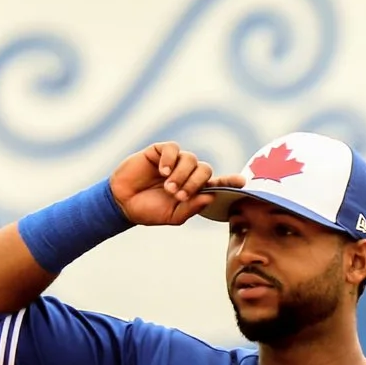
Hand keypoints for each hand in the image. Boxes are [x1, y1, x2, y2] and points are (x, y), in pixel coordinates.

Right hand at [109, 143, 235, 226]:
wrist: (123, 203)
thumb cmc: (149, 210)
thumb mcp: (173, 215)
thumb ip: (192, 207)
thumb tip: (210, 196)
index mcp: (194, 190)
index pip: (216, 183)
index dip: (230, 181)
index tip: (242, 182)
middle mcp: (187, 174)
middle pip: (205, 169)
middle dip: (196, 183)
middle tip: (180, 195)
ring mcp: (174, 162)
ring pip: (190, 159)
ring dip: (182, 175)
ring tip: (168, 188)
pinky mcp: (159, 152)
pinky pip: (172, 149)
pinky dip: (170, 159)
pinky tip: (162, 171)